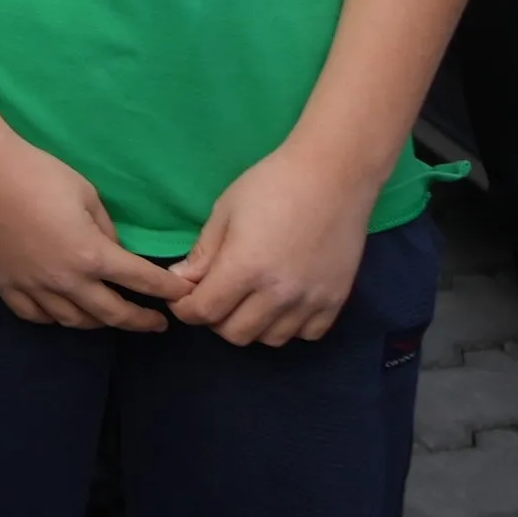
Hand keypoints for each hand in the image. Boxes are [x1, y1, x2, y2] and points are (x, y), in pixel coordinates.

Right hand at [0, 130, 178, 331]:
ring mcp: (33, 287)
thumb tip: (116, 253)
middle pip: (113, 314)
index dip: (167, 290)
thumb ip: (107, 230)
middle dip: (142, 320)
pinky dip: (55, 318)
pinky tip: (63, 310)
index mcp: (91, 254)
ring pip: (76, 322)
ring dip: (100, 321)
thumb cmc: (36, 171)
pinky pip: (37, 316)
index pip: (142, 281)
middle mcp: (66, 280)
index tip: (183, 296)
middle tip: (157, 323)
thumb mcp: (86, 193)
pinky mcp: (6, 284)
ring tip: (109, 315)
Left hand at [166, 142, 378, 345]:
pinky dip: (288, 326)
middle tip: (214, 296)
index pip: (205, 311)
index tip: (182, 299)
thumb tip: (181, 280)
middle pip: (236, 333)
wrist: (332, 177)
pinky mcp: (336, 301)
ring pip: (270, 339)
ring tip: (248, 299)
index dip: (186, 309)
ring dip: (252, 325)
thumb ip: (204, 253)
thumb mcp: (225, 211)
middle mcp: (279, 293)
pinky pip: (306, 335)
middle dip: (215, 319)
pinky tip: (281, 303)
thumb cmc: (270, 185)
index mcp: (245, 267)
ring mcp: (311, 301)